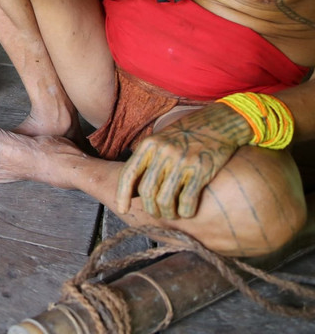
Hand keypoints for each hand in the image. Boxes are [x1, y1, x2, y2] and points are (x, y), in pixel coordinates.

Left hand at [116, 103, 250, 219]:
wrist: (218, 125)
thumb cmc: (186, 136)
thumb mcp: (160, 141)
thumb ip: (147, 162)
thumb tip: (132, 192)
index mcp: (149, 145)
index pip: (128, 174)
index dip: (122, 194)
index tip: (122, 209)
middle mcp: (163, 152)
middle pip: (147, 190)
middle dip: (150, 208)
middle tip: (157, 213)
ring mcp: (182, 161)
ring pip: (165, 199)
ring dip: (167, 213)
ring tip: (172, 213)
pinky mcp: (202, 170)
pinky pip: (187, 200)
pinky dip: (185, 211)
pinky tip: (187, 211)